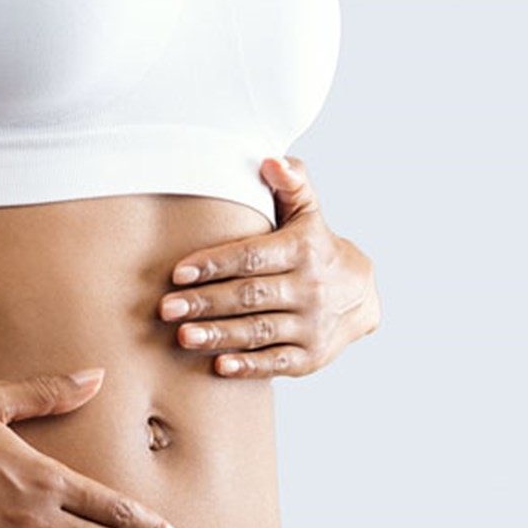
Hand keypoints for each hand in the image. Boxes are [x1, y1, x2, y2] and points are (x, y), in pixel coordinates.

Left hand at [160, 155, 380, 377]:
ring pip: (259, 331)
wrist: (361, 296)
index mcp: (304, 250)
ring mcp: (311, 326)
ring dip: (220, 335)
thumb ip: (291, 183)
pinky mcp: (310, 357)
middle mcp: (310, 289)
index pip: (253, 256)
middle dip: (206, 302)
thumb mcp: (309, 212)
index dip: (215, 263)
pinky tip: (219, 366)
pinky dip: (248, 367)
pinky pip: (276, 363)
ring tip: (183, 337)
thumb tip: (270, 161)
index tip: (178, 272)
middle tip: (166, 308)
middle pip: (250, 296)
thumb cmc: (316, 247)